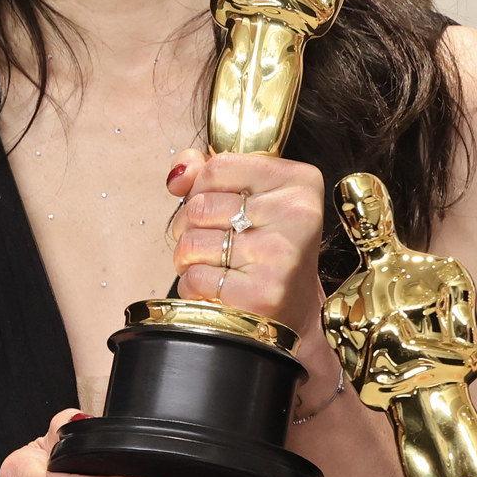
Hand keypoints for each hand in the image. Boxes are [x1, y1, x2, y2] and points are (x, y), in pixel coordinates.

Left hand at [166, 150, 327, 331]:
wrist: (292, 309)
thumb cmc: (268, 250)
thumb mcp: (252, 198)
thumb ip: (209, 174)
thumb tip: (178, 174)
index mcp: (298, 182)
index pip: (218, 167)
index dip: (201, 187)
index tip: (215, 206)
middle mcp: (295, 215)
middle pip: (200, 205)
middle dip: (189, 226)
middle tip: (211, 241)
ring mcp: (279, 255)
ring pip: (191, 242)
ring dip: (188, 258)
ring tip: (214, 264)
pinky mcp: (261, 293)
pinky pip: (196, 278)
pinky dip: (194, 286)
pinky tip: (218, 287)